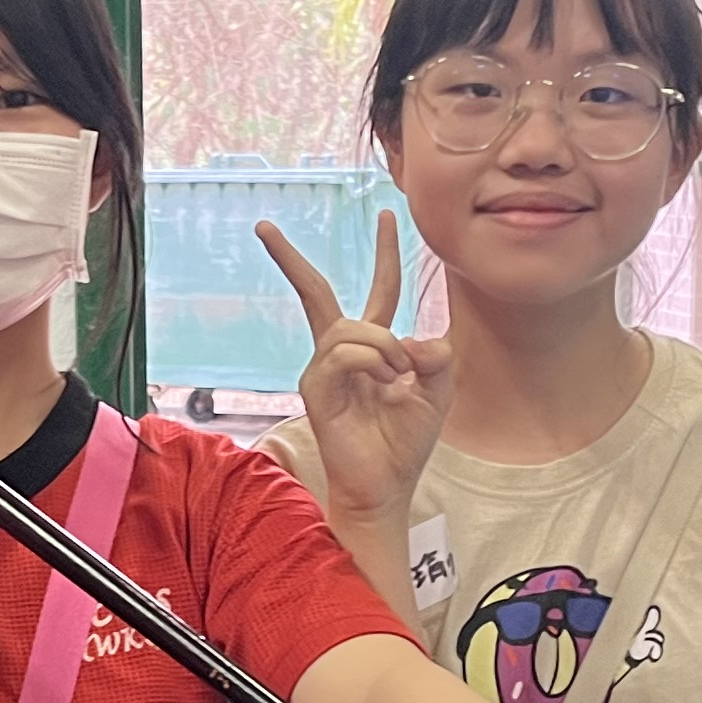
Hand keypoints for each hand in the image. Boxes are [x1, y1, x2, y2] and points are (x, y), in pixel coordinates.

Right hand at [262, 207, 453, 521]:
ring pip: (350, 328)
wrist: (385, 487)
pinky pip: (344, 353)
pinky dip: (374, 360)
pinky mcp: (314, 388)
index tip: (389, 215)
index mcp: (373, 348)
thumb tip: (413, 338)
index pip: (379, 290)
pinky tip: (387, 380)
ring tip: (399, 375)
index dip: (386, 253)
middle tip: (263, 227)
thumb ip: (437, 357)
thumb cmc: (405, 444)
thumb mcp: (438, 392)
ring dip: (385, 345)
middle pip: (314, 292)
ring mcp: (322, 370)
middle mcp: (341, 353)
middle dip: (288, 259)